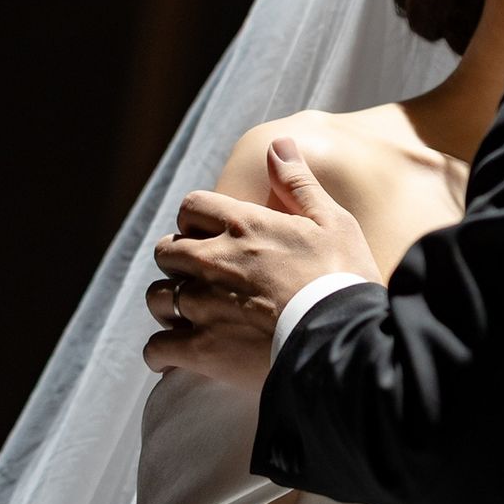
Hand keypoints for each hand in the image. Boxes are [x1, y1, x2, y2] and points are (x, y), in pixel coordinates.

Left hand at [143, 138, 382, 386]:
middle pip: (167, 251)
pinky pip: (157, 348)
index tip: (208, 236)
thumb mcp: (334, 224)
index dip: (196, 221)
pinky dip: (161, 353)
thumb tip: (277, 146)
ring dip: (168, 305)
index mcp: (243, 225)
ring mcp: (204, 306)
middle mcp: (214, 260)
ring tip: (186, 317)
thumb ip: (300, 184)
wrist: (346, 341)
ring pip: (157, 298)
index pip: (192, 207)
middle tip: (198, 278)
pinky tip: (173, 357)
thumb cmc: (345, 281)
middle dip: (177, 262)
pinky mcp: (202, 350)